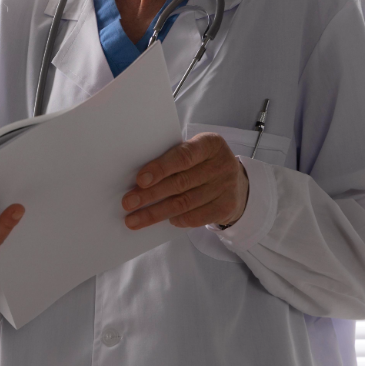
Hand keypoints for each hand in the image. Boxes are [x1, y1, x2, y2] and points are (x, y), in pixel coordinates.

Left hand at [122, 133, 248, 229]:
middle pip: (180, 182)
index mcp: (210, 144)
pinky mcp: (227, 206)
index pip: (183, 156)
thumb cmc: (202, 163)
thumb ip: (172, 159)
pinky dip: (178, 219)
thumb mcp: (194, 152)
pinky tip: (165, 220)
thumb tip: (138, 179)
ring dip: (156, 213)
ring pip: (184, 203)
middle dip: (150, 194)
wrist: (236, 181)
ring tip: (134, 219)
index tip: (139, 180)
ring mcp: (226, 187)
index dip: (160, 168)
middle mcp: (221, 164)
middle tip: (128, 203)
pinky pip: (197, 217)